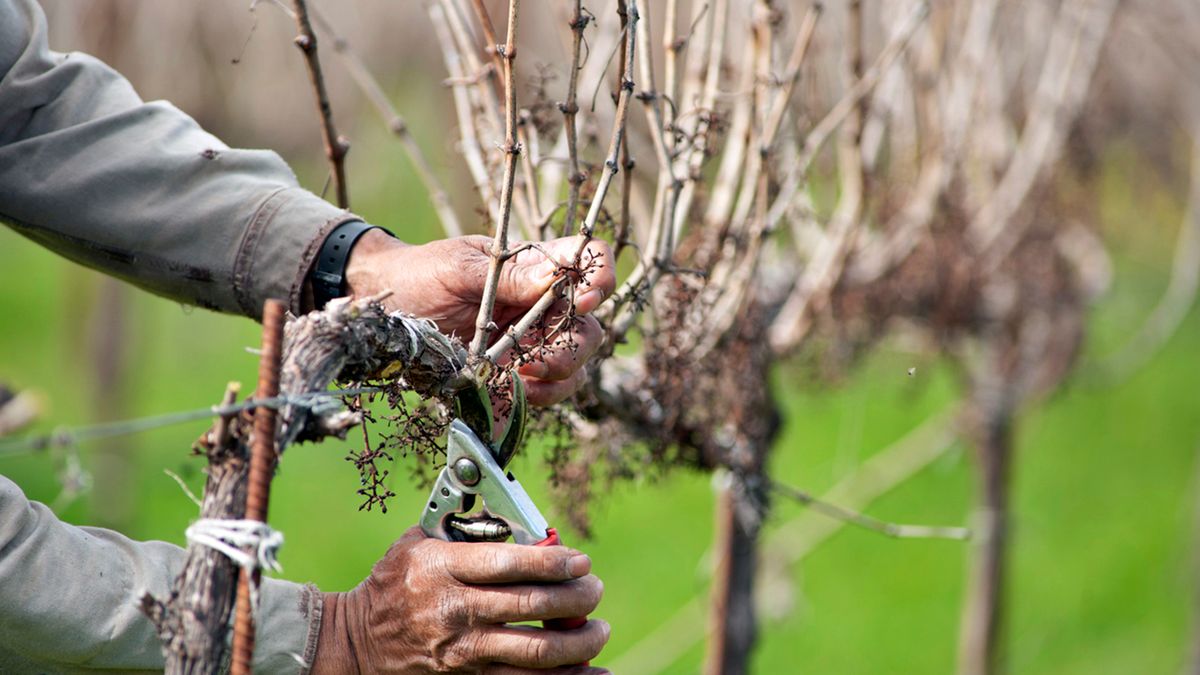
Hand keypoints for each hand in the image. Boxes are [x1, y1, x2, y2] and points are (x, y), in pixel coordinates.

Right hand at [310, 528, 610, 673]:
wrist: (357, 641)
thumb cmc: (395, 581)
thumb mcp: (420, 541)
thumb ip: (467, 527)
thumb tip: (521, 520)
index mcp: (443, 568)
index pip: (509, 563)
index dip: (554, 561)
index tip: (581, 560)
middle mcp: (454, 610)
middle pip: (531, 606)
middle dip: (576, 597)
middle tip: (595, 590)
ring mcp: (461, 650)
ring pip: (535, 652)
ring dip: (578, 642)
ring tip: (598, 629)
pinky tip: (591, 669)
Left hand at [345, 232, 615, 405]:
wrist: (385, 315)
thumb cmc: (421, 277)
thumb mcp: (459, 269)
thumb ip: (509, 276)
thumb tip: (556, 276)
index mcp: (533, 266)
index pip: (587, 260)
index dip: (599, 277)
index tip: (585, 299)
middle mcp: (541, 304)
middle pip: (589, 322)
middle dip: (575, 344)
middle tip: (542, 358)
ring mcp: (532, 340)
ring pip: (575, 360)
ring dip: (560, 373)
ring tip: (525, 377)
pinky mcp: (517, 372)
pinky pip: (549, 388)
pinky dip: (542, 395)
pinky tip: (518, 391)